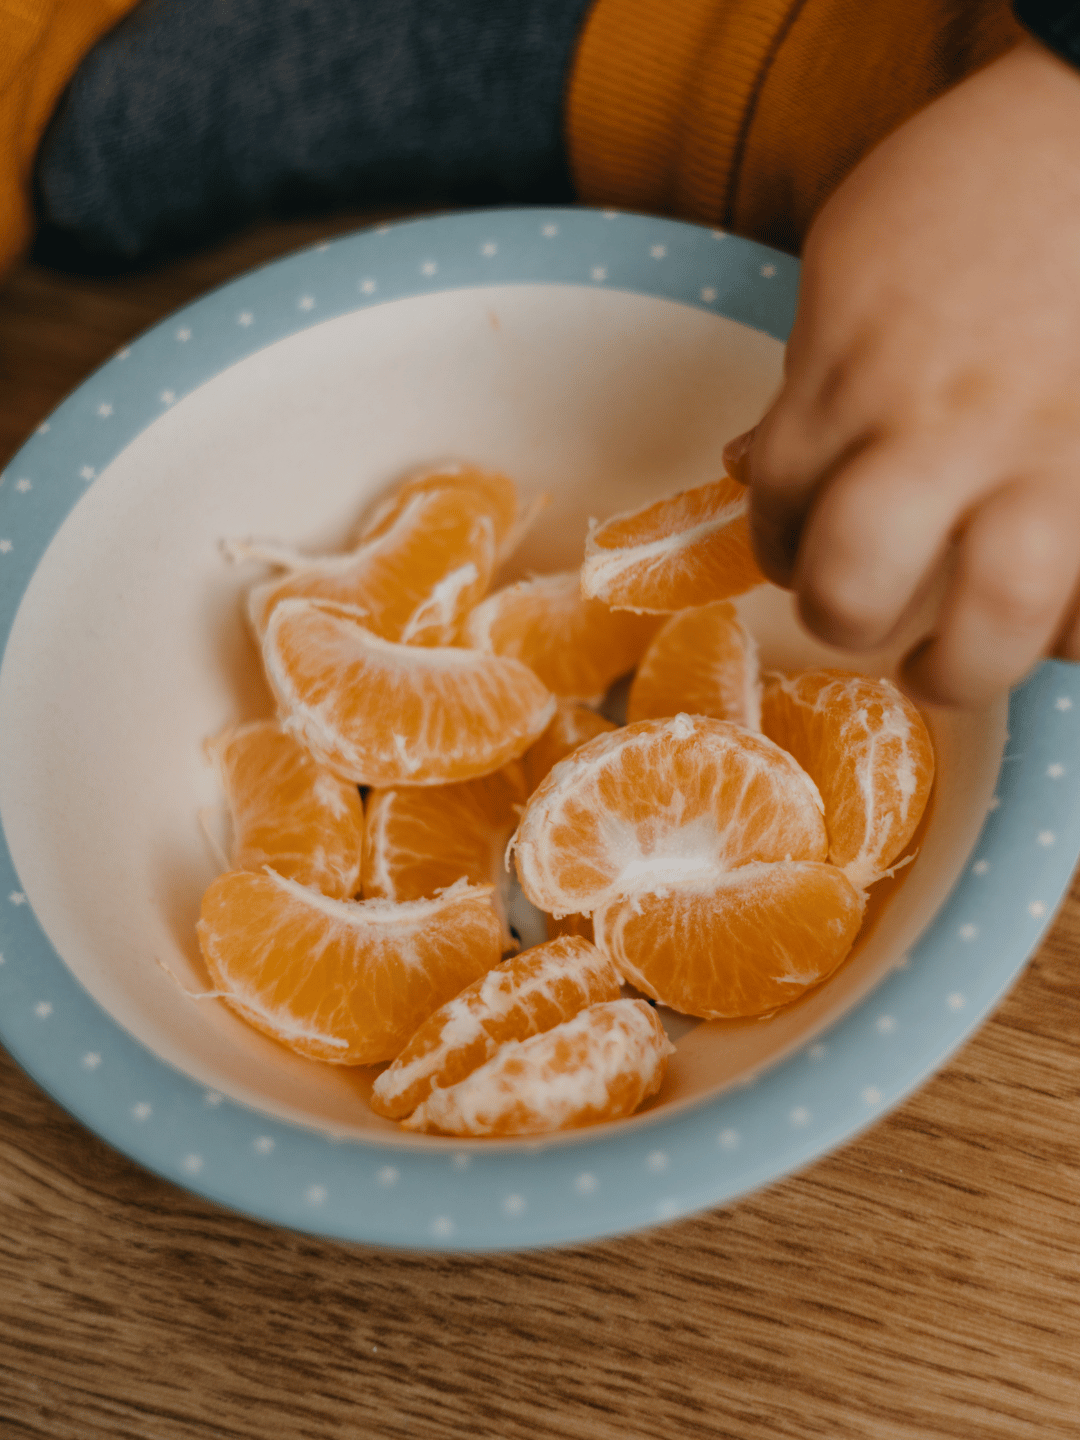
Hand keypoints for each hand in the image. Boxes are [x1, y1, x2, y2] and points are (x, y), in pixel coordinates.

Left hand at [727, 37, 1079, 706]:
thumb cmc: (965, 186)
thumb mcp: (847, 267)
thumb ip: (807, 378)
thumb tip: (751, 466)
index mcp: (852, 375)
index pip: (778, 508)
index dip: (779, 542)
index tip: (798, 549)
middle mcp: (942, 427)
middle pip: (857, 584)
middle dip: (841, 619)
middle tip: (856, 618)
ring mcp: (1049, 452)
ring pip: (997, 612)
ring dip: (959, 662)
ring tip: (946, 664)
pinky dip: (1073, 628)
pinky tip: (1050, 623)